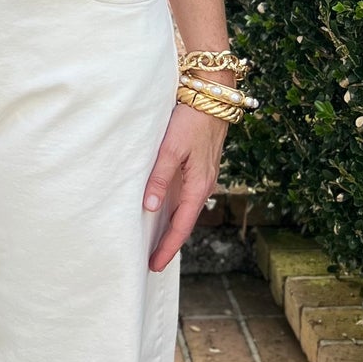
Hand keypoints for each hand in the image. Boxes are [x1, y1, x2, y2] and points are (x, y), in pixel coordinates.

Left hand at [142, 101, 227, 273]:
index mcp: (199, 186)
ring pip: (185, 210)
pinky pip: (185, 197)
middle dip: (169, 243)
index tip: (154, 265)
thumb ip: (160, 178)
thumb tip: (150, 207)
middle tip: (151, 261)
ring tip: (153, 242)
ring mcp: (202, 178)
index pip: (181, 226)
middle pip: (184, 222)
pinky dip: (173, 210)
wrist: (212, 96)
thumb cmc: (191, 120)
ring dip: (170, 228)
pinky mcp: (199, 168)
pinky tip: (160, 212)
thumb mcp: (171, 149)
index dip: (167, 247)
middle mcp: (203, 186)